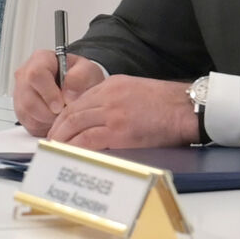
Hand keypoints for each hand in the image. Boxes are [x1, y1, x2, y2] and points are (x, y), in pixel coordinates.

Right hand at [13, 49, 105, 135]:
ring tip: (62, 113)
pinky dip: (45, 126)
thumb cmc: (80, 77)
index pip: (36, 74)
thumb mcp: (88, 70)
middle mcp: (25, 75)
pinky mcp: (21, 111)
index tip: (62, 104)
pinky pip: (29, 124)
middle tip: (65, 111)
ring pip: (27, 113)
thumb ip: (80, 77)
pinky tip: (54, 118)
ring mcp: (20, 93)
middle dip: (49, 111)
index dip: (48, 93)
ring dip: (48, 119)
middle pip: (28, 99)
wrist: (78, 88)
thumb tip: (68, 94)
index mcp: (40, 59)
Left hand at [47, 74, 199, 149]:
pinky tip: (69, 152)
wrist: (187, 108)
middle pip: (73, 112)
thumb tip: (100, 117)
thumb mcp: (136, 91)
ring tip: (56, 148)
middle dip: (58, 127)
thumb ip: (115, 100)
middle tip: (51, 139)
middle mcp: (108, 96)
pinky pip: (89, 139)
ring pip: (76, 124)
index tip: (59, 125)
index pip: (79, 100)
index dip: (65, 115)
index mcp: (112, 85)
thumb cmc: (169, 104)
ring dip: (63, 137)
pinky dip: (75, 146)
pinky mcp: (120, 131)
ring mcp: (113, 113)